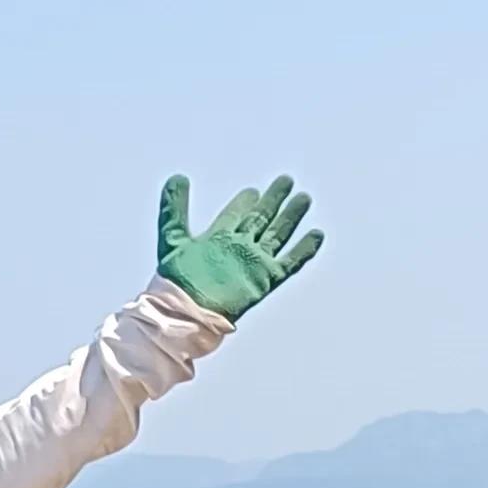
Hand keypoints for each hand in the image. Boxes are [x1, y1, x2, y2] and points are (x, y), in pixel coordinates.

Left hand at [155, 174, 321, 324]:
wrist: (187, 311)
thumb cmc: (176, 281)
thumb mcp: (172, 236)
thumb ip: (174, 207)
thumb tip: (177, 177)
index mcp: (218, 238)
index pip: (236, 214)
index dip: (244, 202)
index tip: (253, 190)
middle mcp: (239, 248)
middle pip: (261, 219)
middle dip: (273, 201)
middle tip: (286, 181)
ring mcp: (253, 263)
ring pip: (277, 234)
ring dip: (291, 217)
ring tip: (303, 199)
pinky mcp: (265, 279)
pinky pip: (289, 262)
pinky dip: (303, 250)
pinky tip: (316, 235)